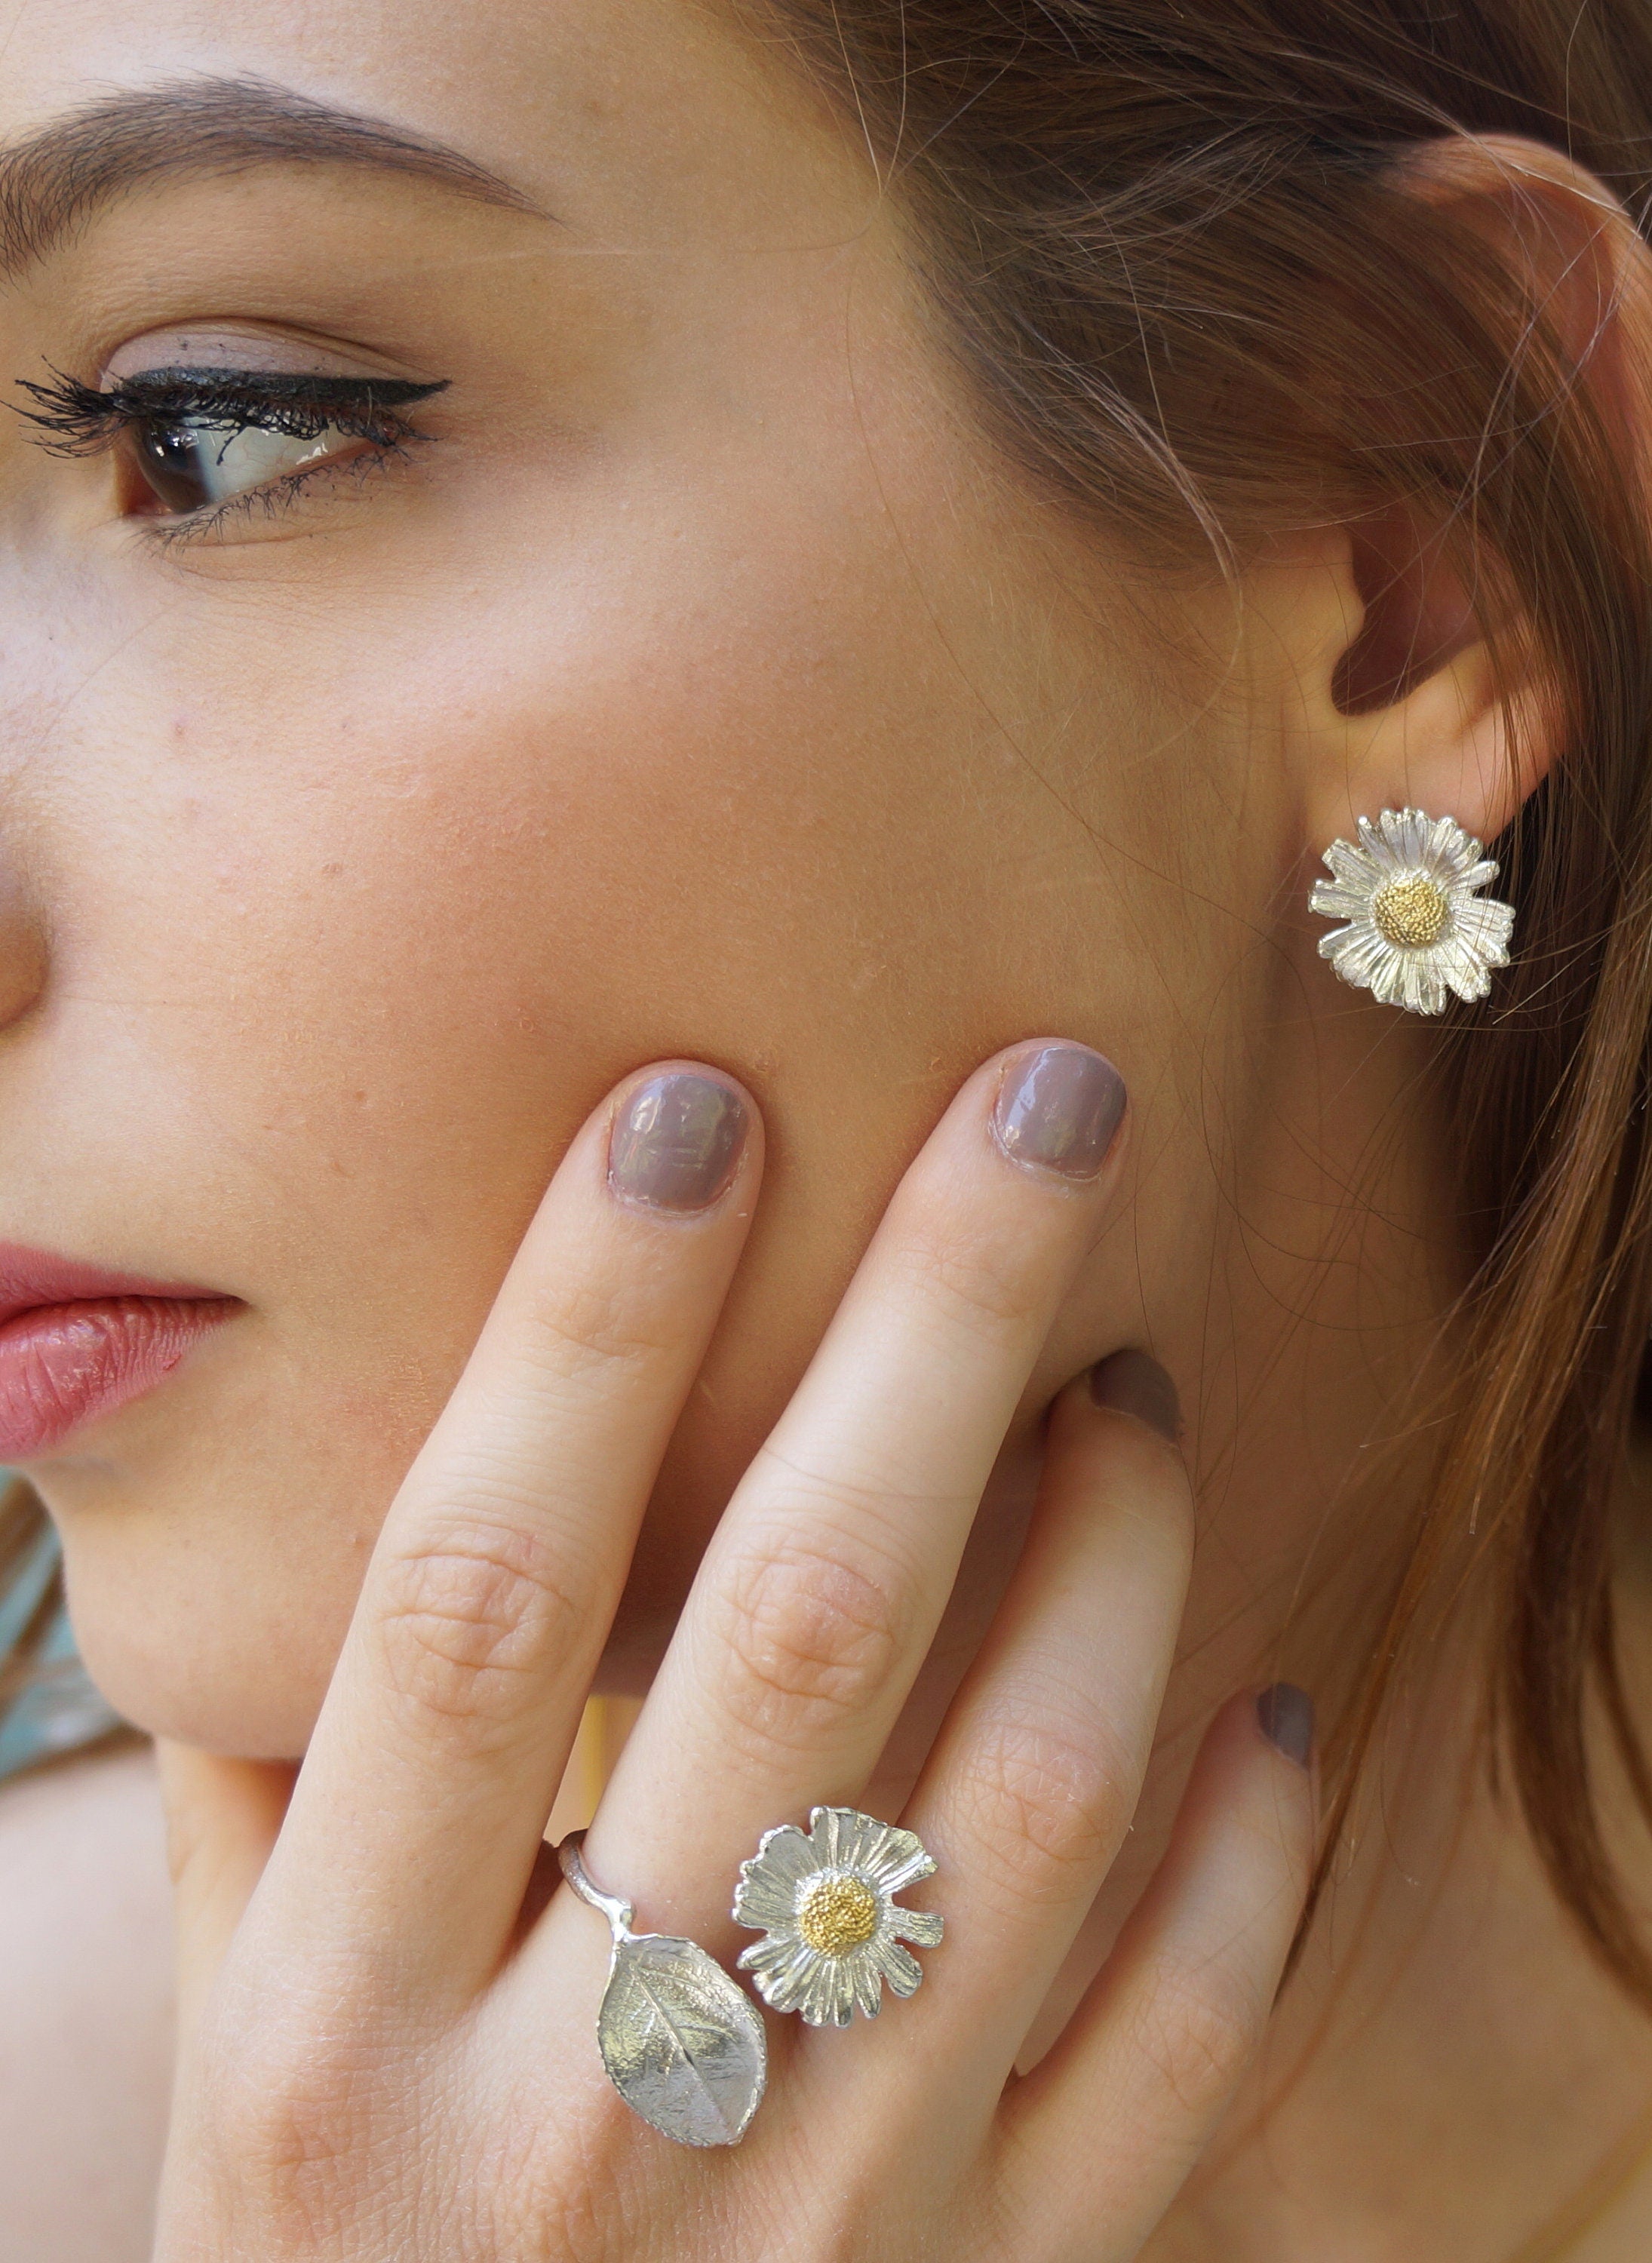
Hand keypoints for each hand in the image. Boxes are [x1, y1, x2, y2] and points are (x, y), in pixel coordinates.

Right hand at [153, 1042, 1313, 2261]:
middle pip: (806, 1624)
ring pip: (1036, 1797)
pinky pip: (1176, 2045)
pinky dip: (1243, 1852)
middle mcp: (589, 2109)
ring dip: (1117, 1541)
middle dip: (939, 1322)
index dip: (580, 1331)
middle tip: (1049, 1100)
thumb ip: (274, 1784)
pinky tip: (1248, 1692)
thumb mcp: (232, 2050)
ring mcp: (820, 2218)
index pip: (480, 1593)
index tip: (689, 1108)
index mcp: (346, 2031)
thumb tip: (308, 1489)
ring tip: (1128, 1380)